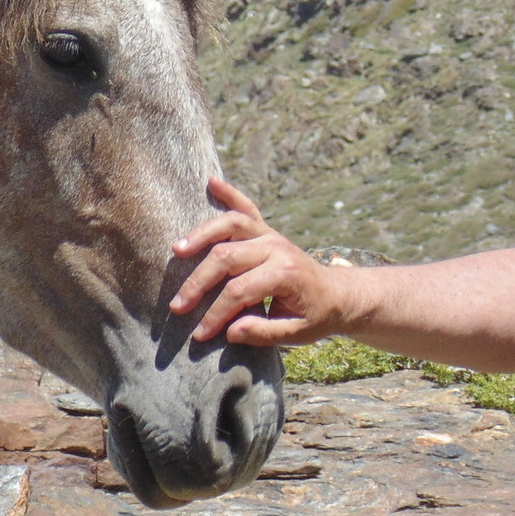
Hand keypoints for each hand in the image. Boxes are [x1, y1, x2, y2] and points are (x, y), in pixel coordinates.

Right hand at [168, 176, 350, 344]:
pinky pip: (246, 207)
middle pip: (226, 258)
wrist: (337, 294)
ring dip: (201, 235)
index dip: (215, 314)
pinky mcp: (267, 229)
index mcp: (284, 273)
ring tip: (178, 250)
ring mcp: (270, 234)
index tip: (199, 333)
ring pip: (230, 224)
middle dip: (198, 283)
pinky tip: (212, 182)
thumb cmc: (316, 315)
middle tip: (177, 305)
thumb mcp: (298, 333)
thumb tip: (230, 332)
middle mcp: (275, 247)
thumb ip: (264, 333)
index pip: (238, 291)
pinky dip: (230, 193)